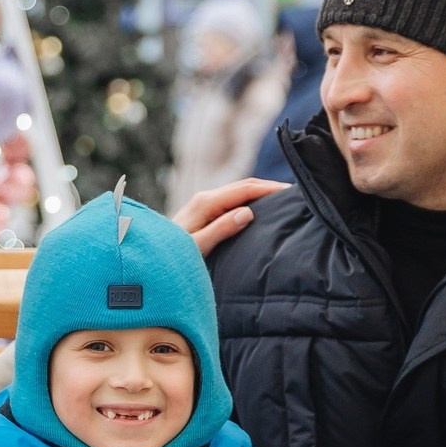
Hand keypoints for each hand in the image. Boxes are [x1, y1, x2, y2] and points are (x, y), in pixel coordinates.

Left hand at [171, 177, 287, 256]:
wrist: (150, 260)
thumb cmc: (171, 257)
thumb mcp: (197, 246)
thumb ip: (221, 229)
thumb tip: (248, 212)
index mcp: (205, 203)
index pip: (244, 189)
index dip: (269, 188)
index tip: (292, 192)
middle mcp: (204, 199)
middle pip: (243, 187)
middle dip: (269, 188)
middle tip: (295, 193)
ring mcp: (203, 204)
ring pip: (238, 193)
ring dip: (260, 194)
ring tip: (284, 199)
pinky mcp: (203, 213)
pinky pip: (232, 202)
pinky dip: (250, 201)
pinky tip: (261, 209)